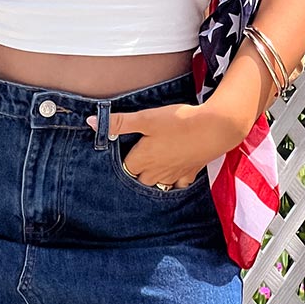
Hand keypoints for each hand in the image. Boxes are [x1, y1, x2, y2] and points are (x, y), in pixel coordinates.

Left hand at [87, 102, 242, 188]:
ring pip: (159, 184)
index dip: (123, 159)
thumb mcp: (145, 118)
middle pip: (140, 179)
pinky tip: (175, 172)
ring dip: (154, 178)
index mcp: (142, 160)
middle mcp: (156, 172)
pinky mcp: (190, 173)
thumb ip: (119, 122)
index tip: (124, 149)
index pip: (125, 167)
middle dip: (137, 172)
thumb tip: (91, 123)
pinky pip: (179, 184)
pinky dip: (175, 181)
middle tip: (138, 157)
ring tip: (153, 166)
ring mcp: (174, 175)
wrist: (213, 129)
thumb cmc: (177, 122)